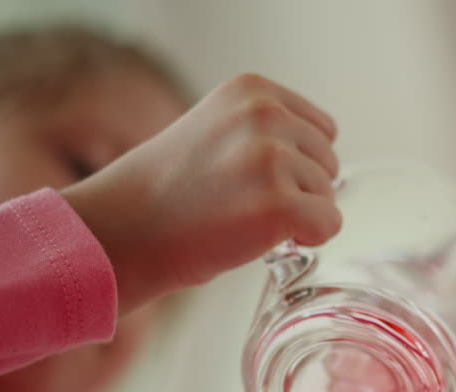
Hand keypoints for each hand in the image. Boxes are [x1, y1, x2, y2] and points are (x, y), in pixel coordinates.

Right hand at [62, 73, 340, 312]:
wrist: (125, 230)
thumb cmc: (172, 191)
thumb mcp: (220, 129)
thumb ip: (270, 130)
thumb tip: (330, 160)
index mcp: (252, 89)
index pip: (322, 129)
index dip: (296, 163)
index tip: (249, 177)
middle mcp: (265, 114)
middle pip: (329, 162)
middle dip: (298, 189)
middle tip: (240, 202)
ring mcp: (271, 158)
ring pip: (328, 196)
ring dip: (296, 215)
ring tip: (240, 216)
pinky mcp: (279, 204)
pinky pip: (329, 225)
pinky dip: (305, 239)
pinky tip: (259, 236)